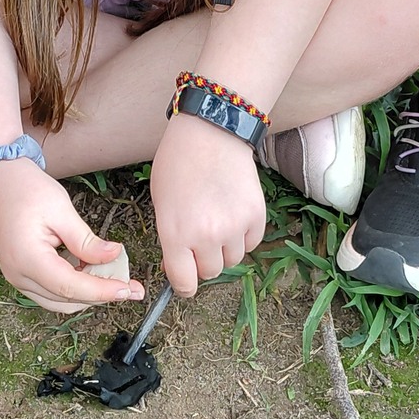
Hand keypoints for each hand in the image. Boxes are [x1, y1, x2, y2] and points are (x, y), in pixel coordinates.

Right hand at [0, 156, 146, 313]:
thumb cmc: (25, 188)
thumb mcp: (62, 210)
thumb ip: (86, 240)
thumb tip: (113, 256)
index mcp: (28, 258)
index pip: (71, 287)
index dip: (102, 291)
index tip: (127, 290)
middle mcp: (18, 275)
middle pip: (66, 299)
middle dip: (100, 295)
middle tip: (129, 285)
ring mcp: (17, 277)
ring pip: (59, 300)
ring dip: (87, 293)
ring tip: (112, 276)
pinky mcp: (20, 273)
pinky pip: (50, 290)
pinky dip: (73, 286)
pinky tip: (90, 269)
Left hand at [150, 114, 266, 295]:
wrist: (210, 133)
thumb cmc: (178, 164)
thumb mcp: (161, 204)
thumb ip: (171, 238)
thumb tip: (180, 265)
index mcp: (175, 235)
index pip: (184, 283)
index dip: (183, 285)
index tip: (185, 281)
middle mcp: (206, 237)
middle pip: (210, 273)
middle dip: (203, 261)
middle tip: (199, 238)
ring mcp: (234, 227)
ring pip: (233, 260)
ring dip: (225, 248)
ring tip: (217, 221)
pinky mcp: (256, 216)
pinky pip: (252, 243)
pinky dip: (243, 236)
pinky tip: (233, 213)